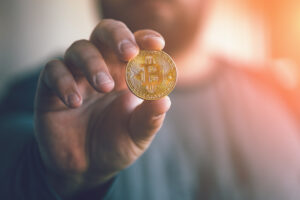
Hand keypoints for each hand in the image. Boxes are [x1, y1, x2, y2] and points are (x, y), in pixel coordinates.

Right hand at [34, 19, 169, 197]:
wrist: (86, 168)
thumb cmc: (115, 144)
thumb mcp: (137, 134)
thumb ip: (150, 118)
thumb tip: (164, 100)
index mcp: (125, 75)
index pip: (135, 45)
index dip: (145, 39)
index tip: (156, 45)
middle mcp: (101, 69)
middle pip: (105, 32)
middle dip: (117, 36)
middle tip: (128, 54)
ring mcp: (76, 76)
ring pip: (79, 48)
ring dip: (93, 64)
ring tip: (103, 87)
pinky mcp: (51, 89)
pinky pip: (53, 70)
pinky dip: (64, 81)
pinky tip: (74, 103)